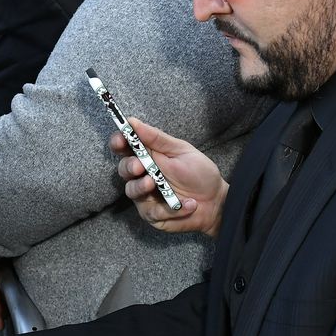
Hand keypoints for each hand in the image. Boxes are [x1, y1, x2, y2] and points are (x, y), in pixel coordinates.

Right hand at [111, 117, 227, 237]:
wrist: (217, 201)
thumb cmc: (199, 173)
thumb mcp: (180, 151)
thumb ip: (156, 138)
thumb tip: (132, 121)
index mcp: (147, 156)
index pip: (124, 147)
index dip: (118, 142)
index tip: (121, 140)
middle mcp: (142, 175)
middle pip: (123, 169)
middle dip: (129, 167)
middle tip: (139, 166)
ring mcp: (145, 196)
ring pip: (131, 191)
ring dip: (142, 187)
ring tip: (156, 184)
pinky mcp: (152, 214)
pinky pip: (152, 211)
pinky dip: (170, 208)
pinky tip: (188, 204)